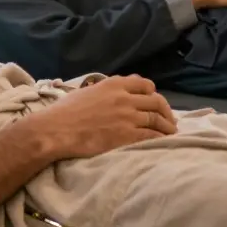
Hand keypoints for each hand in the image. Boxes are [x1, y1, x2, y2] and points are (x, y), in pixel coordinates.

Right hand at [33, 75, 176, 160]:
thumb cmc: (64, 111)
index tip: (153, 101)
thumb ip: (105, 89)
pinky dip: (160, 139)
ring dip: (167, 127)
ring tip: (170, 133)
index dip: (153, 93)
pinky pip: (152, 136)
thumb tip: (116, 89)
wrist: (56, 130)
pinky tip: (163, 142)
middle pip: (156, 101)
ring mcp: (128, 117)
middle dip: (165, 111)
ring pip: (157, 120)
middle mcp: (124, 98)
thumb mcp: (86, 91)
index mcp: (114, 85)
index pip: (144, 84)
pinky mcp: (127, 136)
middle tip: (168, 120)